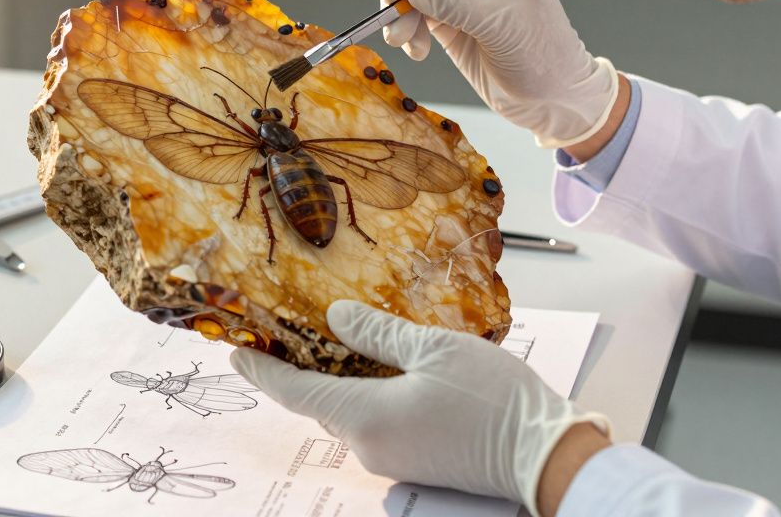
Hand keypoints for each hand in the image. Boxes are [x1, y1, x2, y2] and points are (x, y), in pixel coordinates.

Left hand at [230, 301, 609, 515]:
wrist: (544, 455)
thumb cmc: (495, 400)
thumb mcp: (434, 349)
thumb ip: (378, 332)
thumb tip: (336, 318)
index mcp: (366, 418)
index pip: (294, 393)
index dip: (262, 368)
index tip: (235, 348)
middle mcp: (369, 447)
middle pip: (320, 402)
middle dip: (304, 366)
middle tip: (292, 325)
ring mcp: (391, 460)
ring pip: (350, 412)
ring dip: (340, 378)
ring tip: (339, 336)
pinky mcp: (413, 462)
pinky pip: (375, 423)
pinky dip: (368, 394)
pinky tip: (382, 366)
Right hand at [380, 0, 619, 148]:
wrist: (552, 100)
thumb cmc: (543, 57)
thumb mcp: (500, 27)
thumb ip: (456, 4)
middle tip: (391, 17)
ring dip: (401, 13)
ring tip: (401, 41)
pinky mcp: (450, 22)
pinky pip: (416, 15)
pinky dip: (408, 31)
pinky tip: (416, 51)